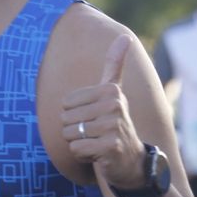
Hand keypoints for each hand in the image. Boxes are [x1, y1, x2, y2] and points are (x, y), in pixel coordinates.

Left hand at [63, 35, 148, 189]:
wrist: (131, 161)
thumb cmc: (116, 124)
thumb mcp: (114, 93)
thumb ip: (116, 64)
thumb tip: (125, 35)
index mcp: (111, 90)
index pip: (66, 102)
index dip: (75, 115)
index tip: (95, 118)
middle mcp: (115, 105)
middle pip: (66, 118)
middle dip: (76, 131)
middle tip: (96, 134)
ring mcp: (114, 126)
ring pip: (70, 135)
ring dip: (79, 143)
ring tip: (97, 143)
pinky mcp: (111, 147)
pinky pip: (76, 150)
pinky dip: (83, 156)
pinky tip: (98, 155)